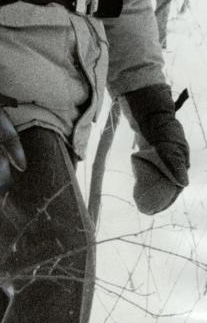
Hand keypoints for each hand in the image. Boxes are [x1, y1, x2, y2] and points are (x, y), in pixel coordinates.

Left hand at [124, 84, 188, 213]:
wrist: (150, 114)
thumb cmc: (162, 130)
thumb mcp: (170, 148)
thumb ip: (176, 165)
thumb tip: (184, 184)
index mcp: (182, 162)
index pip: (177, 186)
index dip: (169, 199)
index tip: (158, 208)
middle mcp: (175, 162)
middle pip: (168, 184)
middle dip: (160, 196)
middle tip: (147, 207)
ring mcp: (165, 158)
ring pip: (160, 178)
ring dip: (153, 188)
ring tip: (142, 200)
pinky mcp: (155, 154)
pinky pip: (152, 171)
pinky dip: (147, 178)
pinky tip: (138, 185)